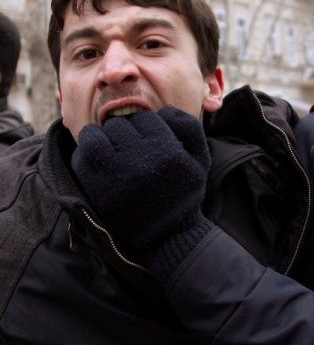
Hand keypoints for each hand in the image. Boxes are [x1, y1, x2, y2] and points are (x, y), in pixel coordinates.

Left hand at [71, 106, 211, 260]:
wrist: (167, 237)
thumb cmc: (184, 194)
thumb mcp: (200, 159)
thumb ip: (188, 126)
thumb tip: (164, 108)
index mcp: (167, 150)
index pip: (146, 118)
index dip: (147, 127)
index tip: (149, 140)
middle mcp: (139, 159)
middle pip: (120, 124)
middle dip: (126, 132)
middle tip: (132, 148)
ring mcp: (114, 172)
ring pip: (97, 134)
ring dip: (104, 138)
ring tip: (113, 150)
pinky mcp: (95, 186)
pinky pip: (83, 153)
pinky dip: (89, 151)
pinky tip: (101, 161)